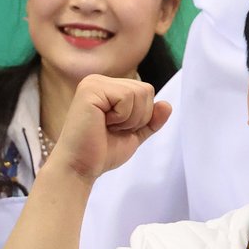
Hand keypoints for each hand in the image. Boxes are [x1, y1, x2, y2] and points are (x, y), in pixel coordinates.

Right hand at [52, 74, 169, 181]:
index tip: (119, 128)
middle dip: (138, 117)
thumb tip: (167, 104)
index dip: (143, 116)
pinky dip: (122, 116)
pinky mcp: (90, 90)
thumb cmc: (103, 151)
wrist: (80, 167)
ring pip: (139, 93)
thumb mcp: (135, 134)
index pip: (146, 92)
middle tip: (113, 128)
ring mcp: (93, 83)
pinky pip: (127, 97)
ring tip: (108, 126)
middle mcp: (99, 81)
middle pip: (146, 90)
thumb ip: (151, 120)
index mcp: (108, 88)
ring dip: (130, 118)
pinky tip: (103, 123)